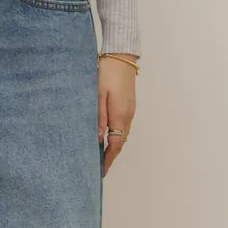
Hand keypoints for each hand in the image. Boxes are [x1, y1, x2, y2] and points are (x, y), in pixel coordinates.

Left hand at [97, 54, 137, 175]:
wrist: (121, 56)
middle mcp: (128, 115)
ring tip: (101, 155)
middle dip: (110, 156)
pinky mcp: (128, 104)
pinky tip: (106, 137)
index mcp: (120, 115)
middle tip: (99, 168)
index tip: (100, 172)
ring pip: (122, 134)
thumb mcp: (98, 96)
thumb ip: (98, 118)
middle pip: (120, 142)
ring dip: (113, 146)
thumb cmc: (107, 72)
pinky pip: (123, 125)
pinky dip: (116, 135)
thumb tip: (97, 139)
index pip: (115, 145)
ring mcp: (130, 110)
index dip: (108, 160)